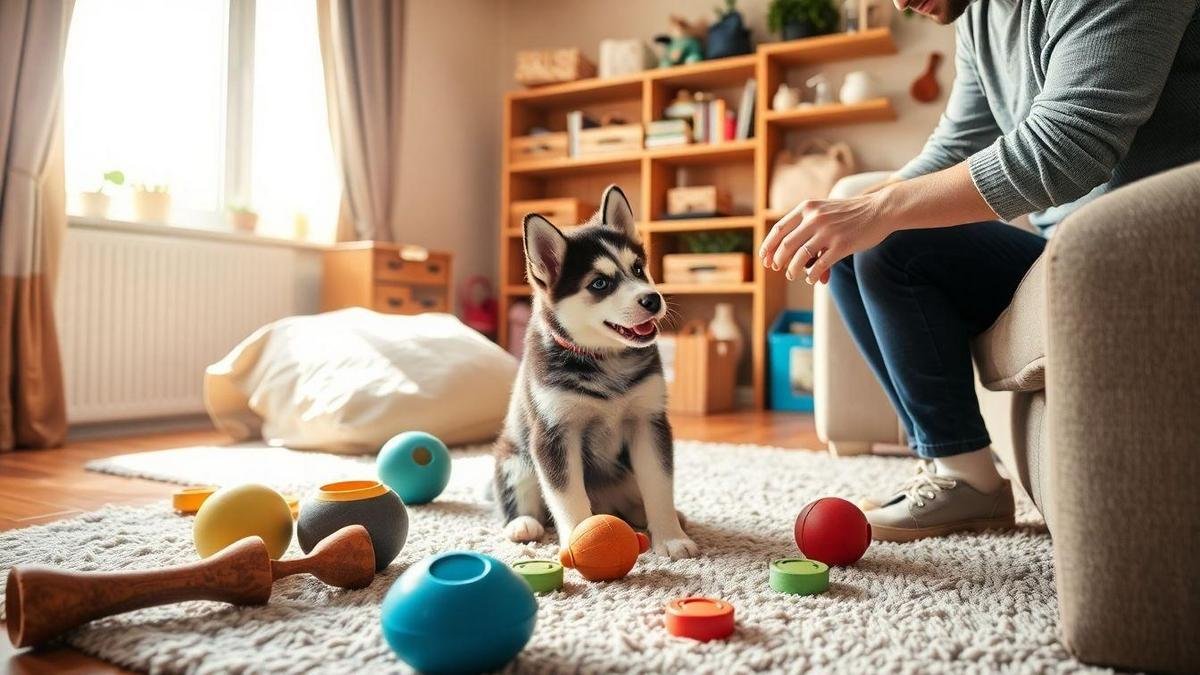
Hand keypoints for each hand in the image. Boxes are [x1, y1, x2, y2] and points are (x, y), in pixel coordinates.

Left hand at [759, 190, 895, 283]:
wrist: (879, 209)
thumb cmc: (850, 214)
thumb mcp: (825, 212)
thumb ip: (809, 230)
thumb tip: (797, 260)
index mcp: (807, 208)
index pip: (779, 229)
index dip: (768, 246)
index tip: (764, 259)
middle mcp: (815, 218)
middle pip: (786, 245)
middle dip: (778, 260)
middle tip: (777, 268)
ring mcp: (828, 232)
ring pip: (800, 257)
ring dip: (793, 270)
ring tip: (792, 275)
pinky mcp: (842, 245)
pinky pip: (819, 266)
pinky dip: (812, 276)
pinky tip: (813, 279)